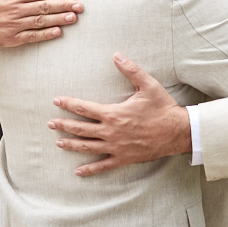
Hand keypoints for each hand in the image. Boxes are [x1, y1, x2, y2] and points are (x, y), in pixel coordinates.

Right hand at [0, 0, 83, 46]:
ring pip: (41, 22)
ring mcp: (13, 25)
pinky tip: (58, 32)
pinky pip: (31, 37)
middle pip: (45, 7)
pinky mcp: (11, 38)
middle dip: (65, 6)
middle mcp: (15, 9)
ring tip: (74, 17)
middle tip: (81, 6)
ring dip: (59, 19)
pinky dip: (45, 35)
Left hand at [47, 53, 190, 175]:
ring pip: (87, 147)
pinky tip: (78, 171)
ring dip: (71, 144)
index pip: (84, 108)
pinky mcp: (123, 158)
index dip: (68, 104)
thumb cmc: (162, 108)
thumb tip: (117, 55)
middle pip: (81, 129)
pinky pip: (103, 165)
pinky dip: (90, 169)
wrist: (177, 132)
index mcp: (114, 113)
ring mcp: (116, 147)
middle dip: (63, 125)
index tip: (56, 101)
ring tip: (58, 142)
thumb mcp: (148, 85)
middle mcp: (111, 132)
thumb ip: (131, 70)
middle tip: (50, 123)